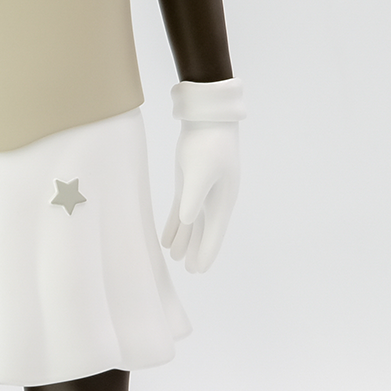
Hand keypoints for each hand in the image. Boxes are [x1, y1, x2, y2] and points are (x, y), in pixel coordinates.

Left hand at [161, 121, 239, 272]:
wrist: (207, 119)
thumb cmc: (208, 145)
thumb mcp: (200, 171)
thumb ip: (193, 198)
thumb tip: (190, 221)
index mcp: (222, 199)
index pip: (214, 232)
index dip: (207, 252)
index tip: (200, 270)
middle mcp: (214, 199)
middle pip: (205, 231)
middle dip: (197, 250)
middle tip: (190, 271)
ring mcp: (201, 190)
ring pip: (193, 222)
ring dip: (185, 239)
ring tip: (175, 257)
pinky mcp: (188, 181)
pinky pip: (182, 208)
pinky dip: (176, 223)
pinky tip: (168, 236)